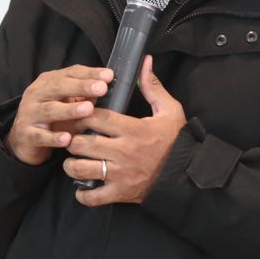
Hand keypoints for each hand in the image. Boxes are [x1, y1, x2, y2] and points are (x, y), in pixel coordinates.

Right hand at [6, 64, 111, 164]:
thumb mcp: (67, 102)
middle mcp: (36, 94)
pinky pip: (40, 136)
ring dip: (70, 110)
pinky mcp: (26, 134)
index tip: (109, 75)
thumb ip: (84, 95)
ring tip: (88, 109)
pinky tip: (66, 139)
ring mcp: (29, 114)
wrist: (23, 139)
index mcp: (48, 82)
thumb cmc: (51, 118)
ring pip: (50, 110)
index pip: (70, 73)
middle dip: (81, 86)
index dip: (89, 73)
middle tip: (101, 88)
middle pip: (58, 87)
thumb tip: (106, 87)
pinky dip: (53, 138)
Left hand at [63, 56, 185, 205]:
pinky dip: (83, 194)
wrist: (187, 173)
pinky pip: (92, 197)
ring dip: (72, 164)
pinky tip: (83, 186)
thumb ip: (152, 87)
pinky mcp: (120, 193)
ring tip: (75, 159)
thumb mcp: (170, 110)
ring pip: (80, 169)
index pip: (95, 117)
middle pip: (81, 142)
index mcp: (132, 129)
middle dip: (72, 138)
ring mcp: (120, 174)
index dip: (82, 113)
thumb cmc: (177, 141)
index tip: (80, 112)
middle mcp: (122, 151)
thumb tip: (144, 61)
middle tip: (73, 136)